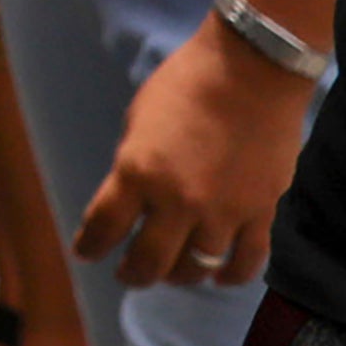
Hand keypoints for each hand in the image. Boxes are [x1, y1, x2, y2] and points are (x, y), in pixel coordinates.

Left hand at [72, 17, 316, 297]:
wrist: (252, 68)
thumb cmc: (187, 82)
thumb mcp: (139, 118)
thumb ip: (135, 164)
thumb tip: (135, 198)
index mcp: (138, 172)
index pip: (104, 227)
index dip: (91, 246)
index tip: (86, 253)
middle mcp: (178, 202)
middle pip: (149, 262)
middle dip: (133, 274)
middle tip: (128, 274)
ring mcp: (222, 212)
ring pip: (196, 269)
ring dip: (180, 276)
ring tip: (173, 272)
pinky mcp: (260, 213)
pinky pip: (245, 261)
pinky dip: (231, 276)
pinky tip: (219, 277)